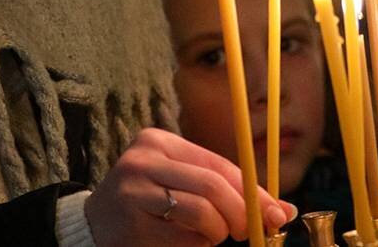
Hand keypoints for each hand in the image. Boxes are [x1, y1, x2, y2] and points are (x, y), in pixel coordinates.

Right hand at [84, 128, 295, 245]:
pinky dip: (197, 244)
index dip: (253, 190)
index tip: (276, 213)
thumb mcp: (183, 183)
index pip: (218, 164)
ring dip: (217, 232)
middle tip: (248, 232)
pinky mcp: (131, 225)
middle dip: (241, 213)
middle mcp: (143, 160)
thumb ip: (228, 190)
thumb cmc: (150, 202)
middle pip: (212, 186)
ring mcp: (133, 191)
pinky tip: (187, 242)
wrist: (94, 226)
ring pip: (201, 213)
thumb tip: (283, 210)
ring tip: (211, 236)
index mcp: (159, 141)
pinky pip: (183, 238)